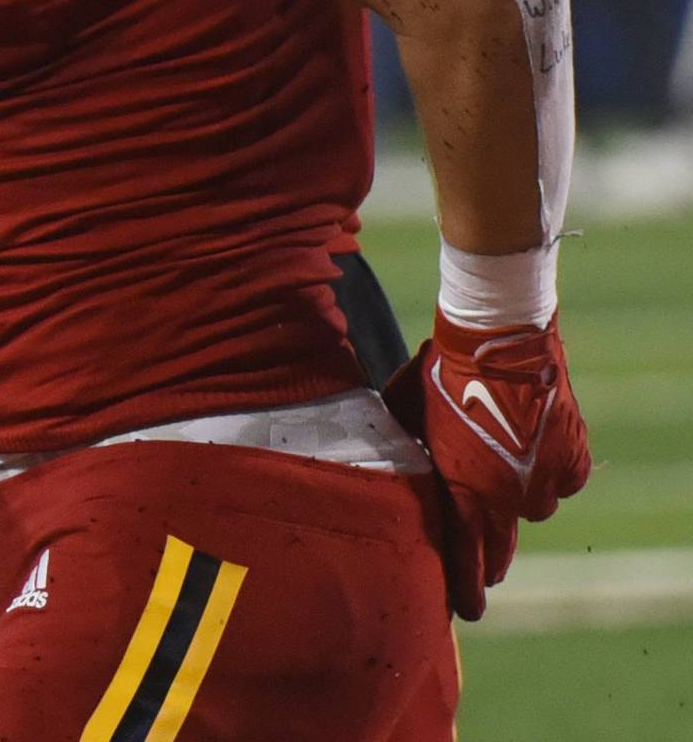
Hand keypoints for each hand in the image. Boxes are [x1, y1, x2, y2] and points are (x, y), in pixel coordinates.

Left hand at [383, 308, 590, 619]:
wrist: (497, 338)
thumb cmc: (440, 370)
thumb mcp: (406, 409)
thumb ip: (400, 443)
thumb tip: (378, 452)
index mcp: (463, 493)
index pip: (465, 560)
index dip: (466, 590)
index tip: (469, 611)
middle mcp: (507, 498)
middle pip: (501, 548)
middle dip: (490, 559)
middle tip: (487, 567)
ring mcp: (543, 479)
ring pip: (533, 510)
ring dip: (518, 503)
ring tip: (504, 485)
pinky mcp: (572, 456)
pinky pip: (562, 481)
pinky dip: (551, 474)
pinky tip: (535, 456)